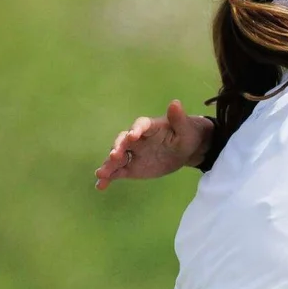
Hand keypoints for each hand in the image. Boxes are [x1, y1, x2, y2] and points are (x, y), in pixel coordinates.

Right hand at [94, 99, 213, 190]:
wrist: (185, 150)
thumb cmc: (186, 134)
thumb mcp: (186, 128)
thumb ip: (178, 118)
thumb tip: (175, 103)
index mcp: (149, 126)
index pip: (140, 125)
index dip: (136, 130)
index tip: (133, 136)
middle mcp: (136, 138)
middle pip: (123, 141)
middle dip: (118, 147)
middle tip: (115, 156)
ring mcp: (132, 153)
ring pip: (117, 158)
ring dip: (109, 165)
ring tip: (101, 174)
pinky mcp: (132, 167)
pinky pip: (118, 172)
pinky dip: (109, 177)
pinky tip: (101, 185)